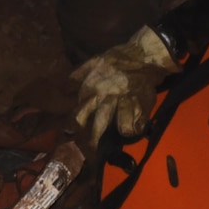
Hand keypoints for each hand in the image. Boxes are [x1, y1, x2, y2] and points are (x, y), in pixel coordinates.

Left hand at [70, 26, 180, 142]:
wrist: (143, 55)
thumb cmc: (116, 59)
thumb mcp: (93, 63)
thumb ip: (77, 76)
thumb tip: (64, 87)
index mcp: (93, 90)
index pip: (79, 114)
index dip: (75, 126)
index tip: (74, 133)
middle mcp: (108, 99)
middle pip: (99, 125)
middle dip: (95, 141)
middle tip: (93, 152)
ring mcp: (126, 103)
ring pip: (122, 126)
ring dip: (119, 134)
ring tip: (117, 142)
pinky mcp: (142, 105)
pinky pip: (139, 123)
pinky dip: (137, 129)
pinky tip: (134, 130)